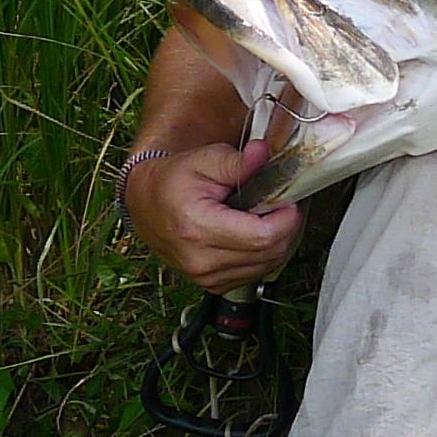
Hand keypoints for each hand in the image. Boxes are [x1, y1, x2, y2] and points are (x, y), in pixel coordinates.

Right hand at [125, 140, 302, 293]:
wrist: (148, 204)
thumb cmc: (173, 182)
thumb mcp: (203, 160)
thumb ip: (237, 161)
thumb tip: (263, 153)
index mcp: (197, 228)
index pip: (263, 236)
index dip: (286, 218)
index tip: (288, 200)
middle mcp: (200, 260)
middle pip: (270, 253)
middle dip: (286, 227)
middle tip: (281, 205)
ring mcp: (205, 277)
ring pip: (267, 266)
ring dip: (278, 241)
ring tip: (267, 217)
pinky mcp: (212, 284)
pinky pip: (254, 274)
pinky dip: (264, 255)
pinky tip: (256, 234)